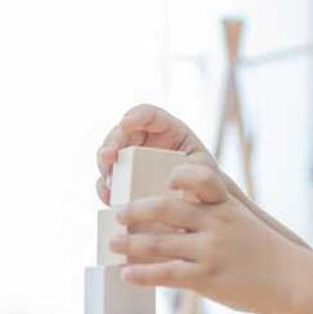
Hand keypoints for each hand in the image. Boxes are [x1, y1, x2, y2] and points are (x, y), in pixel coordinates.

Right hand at [95, 104, 217, 205]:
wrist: (202, 199)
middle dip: (112, 143)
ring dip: (105, 166)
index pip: (148, 114)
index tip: (125, 124)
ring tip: (109, 180)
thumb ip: (197, 169)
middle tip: (108, 156)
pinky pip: (109, 179)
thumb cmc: (205, 179)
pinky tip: (109, 195)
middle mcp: (145, 140)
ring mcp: (131, 159)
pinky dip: (106, 187)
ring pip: (110, 155)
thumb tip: (177, 176)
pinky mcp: (124, 178)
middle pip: (121, 133)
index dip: (136, 116)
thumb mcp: (206, 170)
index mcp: (168, 128)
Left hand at [109, 162, 304, 313]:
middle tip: (118, 212)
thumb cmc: (267, 254)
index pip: (200, 179)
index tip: (160, 177)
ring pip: (161, 243)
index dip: (178, 175)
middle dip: (138, 210)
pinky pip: (167, 274)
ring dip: (131, 243)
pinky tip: (126, 274)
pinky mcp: (207, 278)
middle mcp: (217, 224)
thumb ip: (216, 217)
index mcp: (226, 206)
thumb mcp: (245, 224)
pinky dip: (143, 274)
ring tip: (113, 243)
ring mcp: (211, 251)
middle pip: (169, 209)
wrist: (292, 280)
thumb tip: (177, 220)